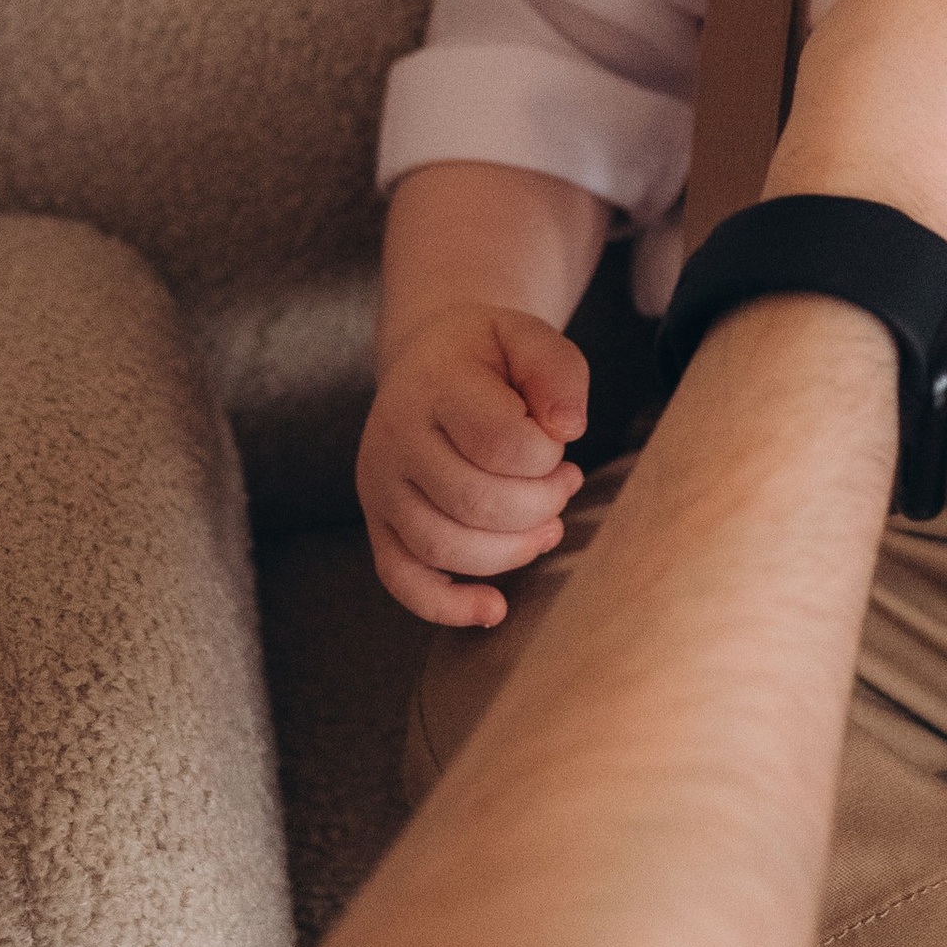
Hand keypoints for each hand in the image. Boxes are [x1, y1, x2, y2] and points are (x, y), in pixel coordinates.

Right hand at [357, 304, 589, 626]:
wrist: (428, 359)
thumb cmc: (489, 356)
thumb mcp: (528, 337)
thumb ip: (558, 371)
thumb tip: (568, 430)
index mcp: (435, 386)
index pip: (501, 442)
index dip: (547, 455)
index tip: (561, 445)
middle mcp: (396, 438)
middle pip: (476, 503)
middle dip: (540, 505)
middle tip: (565, 482)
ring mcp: (381, 486)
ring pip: (443, 547)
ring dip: (512, 550)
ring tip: (547, 526)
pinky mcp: (379, 524)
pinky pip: (401, 579)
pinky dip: (447, 607)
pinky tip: (494, 610)